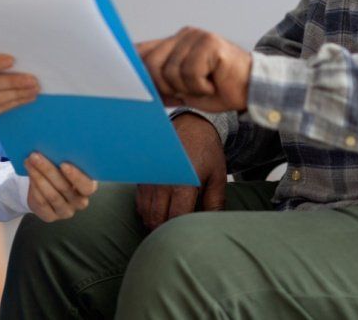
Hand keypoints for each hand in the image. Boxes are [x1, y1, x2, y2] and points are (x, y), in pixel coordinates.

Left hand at [24, 153, 97, 221]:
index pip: (86, 186)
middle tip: (35, 156)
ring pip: (52, 195)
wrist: (49, 188)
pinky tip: (30, 174)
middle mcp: (80, 202)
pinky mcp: (51, 217)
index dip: (76, 176)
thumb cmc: (62, 171)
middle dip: (48, 170)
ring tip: (29, 162)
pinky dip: (34, 187)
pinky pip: (42, 202)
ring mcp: (66, 212)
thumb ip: (67, 159)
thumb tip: (57, 145)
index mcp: (88, 188)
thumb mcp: (68, 165)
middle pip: (64, 188)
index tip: (63, 164)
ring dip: (38, 176)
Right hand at [135, 113, 226, 229]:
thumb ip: (214, 204)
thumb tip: (209, 227)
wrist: (191, 125)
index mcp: (183, 183)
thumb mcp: (217, 177)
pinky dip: (148, 211)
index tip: (189, 233)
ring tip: (170, 221)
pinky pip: (140, 203)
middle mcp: (162, 181)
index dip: (182, 231)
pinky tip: (161, 209)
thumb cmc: (207, 153)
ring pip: (145, 213)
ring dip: (155, 222)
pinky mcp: (142, 176)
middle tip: (179, 232)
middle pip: (157, 220)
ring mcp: (149, 178)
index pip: (176, 219)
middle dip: (166, 231)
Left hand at [136, 27, 251, 111]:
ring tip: (204, 86)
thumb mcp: (182, 88)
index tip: (124, 83)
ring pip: (171, 71)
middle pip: (151, 64)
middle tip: (185, 92)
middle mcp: (183, 35)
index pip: (142, 50)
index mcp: (174, 43)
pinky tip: (213, 83)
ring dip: (188, 88)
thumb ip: (161, 82)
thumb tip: (136, 87)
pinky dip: (201, 86)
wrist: (251, 90)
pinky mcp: (210, 43)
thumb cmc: (218, 89)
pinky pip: (190, 73)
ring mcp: (197, 37)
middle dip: (164, 87)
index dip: (131, 68)